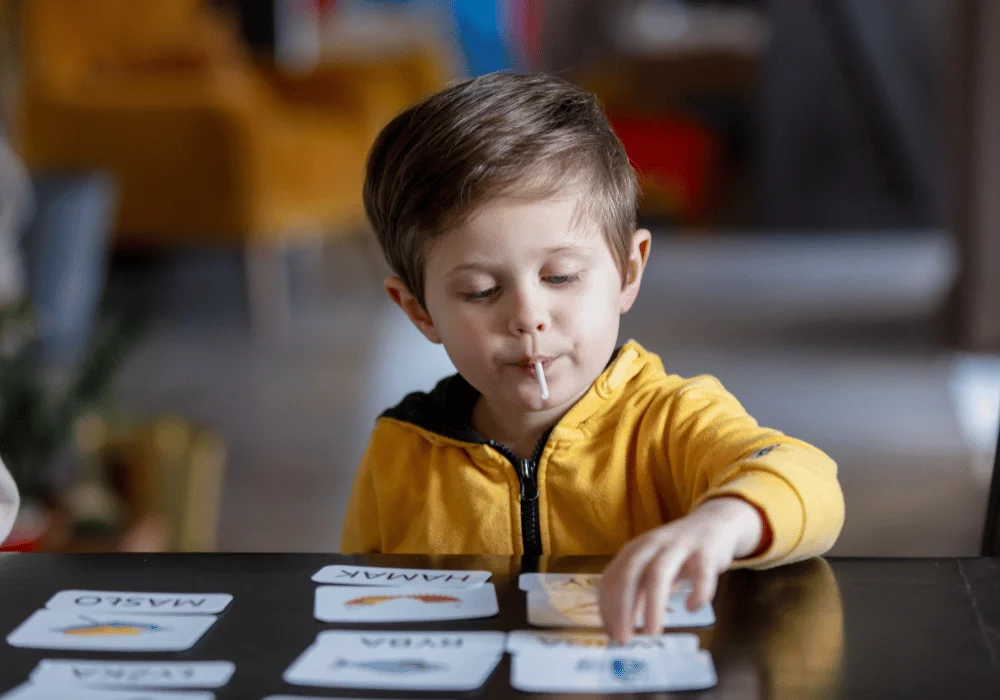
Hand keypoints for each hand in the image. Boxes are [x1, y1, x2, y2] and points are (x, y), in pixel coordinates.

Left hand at [598, 497, 764, 641]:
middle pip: (630, 573)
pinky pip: (700, 572)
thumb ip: (637, 593)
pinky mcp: (705, 550)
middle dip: (622, 607)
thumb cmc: (677, 553)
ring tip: (652, 632)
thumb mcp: (651, 569)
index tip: (610, 633)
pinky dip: (696, 592)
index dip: (608, 607)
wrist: (714, 523)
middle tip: (623, 638)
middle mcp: (652, 545)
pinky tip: (692, 607)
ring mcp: (678, 545)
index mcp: (634, 550)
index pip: (612, 578)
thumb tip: (619, 626)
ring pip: (659, 572)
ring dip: (653, 605)